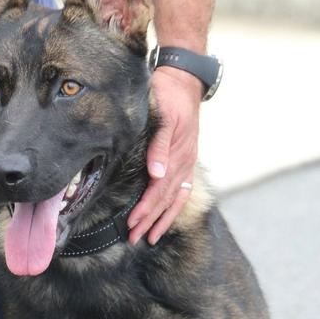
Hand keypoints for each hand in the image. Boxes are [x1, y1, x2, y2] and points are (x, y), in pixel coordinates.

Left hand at [127, 66, 201, 245]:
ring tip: (151, 237)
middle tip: (134, 238)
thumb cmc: (169, 95)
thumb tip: (156, 173)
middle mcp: (184, 161)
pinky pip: (184, 188)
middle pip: (166, 199)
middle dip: (150, 221)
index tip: (132, 224)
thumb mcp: (164, 115)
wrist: (184, 80)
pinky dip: (175, 206)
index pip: (159, 190)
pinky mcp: (187, 158)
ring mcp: (187, 161)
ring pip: (176, 198)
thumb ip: (159, 144)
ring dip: (163, 219)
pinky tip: (167, 216)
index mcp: (177, 154)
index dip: (146, 209)